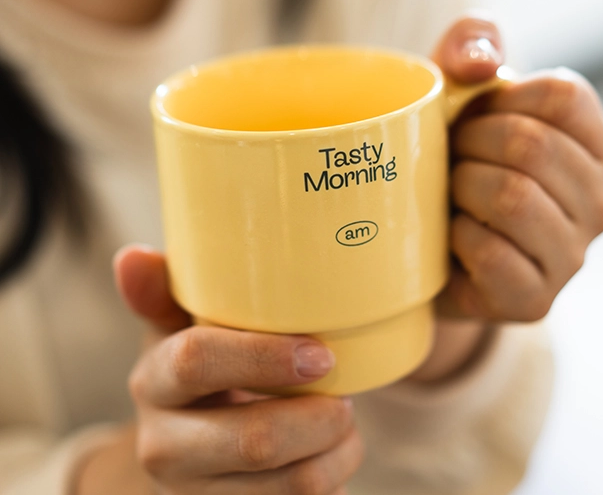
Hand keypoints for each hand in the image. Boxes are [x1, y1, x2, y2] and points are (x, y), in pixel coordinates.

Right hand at [76, 247, 362, 494]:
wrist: (195, 433)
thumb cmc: (206, 360)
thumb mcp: (182, 323)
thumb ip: (162, 290)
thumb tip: (131, 256)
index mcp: (154, 381)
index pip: (197, 361)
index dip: (265, 357)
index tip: (321, 354)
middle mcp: (164, 445)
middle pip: (255, 442)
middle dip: (319, 418)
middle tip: (347, 398)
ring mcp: (198, 493)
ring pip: (292, 486)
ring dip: (337, 451)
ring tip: (344, 422)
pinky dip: (333, 481)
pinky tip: (330, 454)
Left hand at [434, 17, 602, 320]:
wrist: (427, 240)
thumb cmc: (450, 156)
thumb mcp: (456, 87)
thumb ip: (471, 43)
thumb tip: (481, 62)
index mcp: (593, 144)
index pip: (563, 96)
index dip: (498, 98)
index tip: (470, 115)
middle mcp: (598, 200)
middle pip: (532, 145)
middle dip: (469, 143)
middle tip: (450, 157)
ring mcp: (572, 255)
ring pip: (513, 197)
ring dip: (461, 187)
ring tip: (452, 194)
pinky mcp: (536, 299)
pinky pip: (493, 254)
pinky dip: (457, 237)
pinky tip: (453, 235)